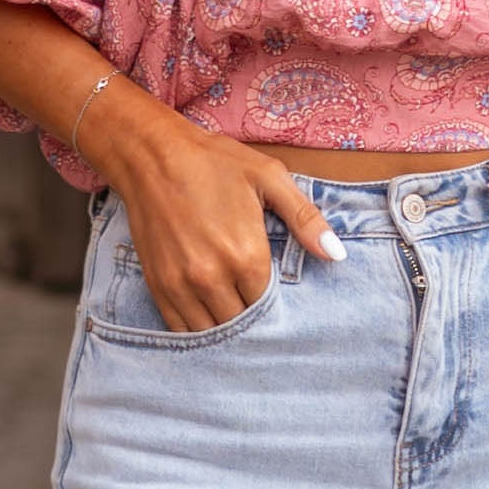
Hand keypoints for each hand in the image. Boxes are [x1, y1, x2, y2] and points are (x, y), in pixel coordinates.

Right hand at [89, 92, 343, 329]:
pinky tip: (209, 318)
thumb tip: (336, 254)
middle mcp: (212, 277)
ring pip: (212, 332)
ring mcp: (181, 285)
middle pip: (242, 324)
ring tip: (235, 316)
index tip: (278, 299)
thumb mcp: (269, 178)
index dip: (276, 306)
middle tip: (258, 310)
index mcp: (246, 255)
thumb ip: (305, 219)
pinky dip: (198, 331)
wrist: (152, 156)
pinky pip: (181, 328)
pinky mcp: (158, 286)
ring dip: (226, 330)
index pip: (269, 306)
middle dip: (253, 321)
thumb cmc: (213, 163)